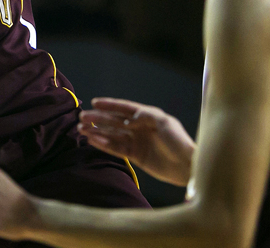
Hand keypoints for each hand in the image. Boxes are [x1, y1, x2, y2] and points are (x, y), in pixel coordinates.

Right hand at [78, 97, 195, 186]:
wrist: (187, 166)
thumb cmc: (179, 141)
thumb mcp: (165, 123)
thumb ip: (146, 115)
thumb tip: (130, 115)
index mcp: (147, 116)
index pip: (125, 108)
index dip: (110, 105)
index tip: (95, 102)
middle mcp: (139, 127)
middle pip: (115, 121)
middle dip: (99, 119)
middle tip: (82, 118)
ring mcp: (137, 141)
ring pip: (113, 134)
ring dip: (97, 132)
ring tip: (82, 130)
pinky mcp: (135, 155)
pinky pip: (117, 148)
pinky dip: (104, 144)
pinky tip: (93, 141)